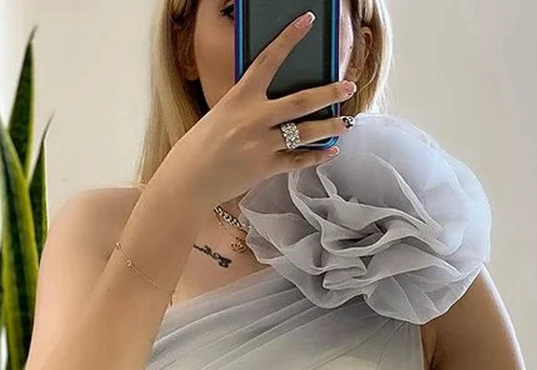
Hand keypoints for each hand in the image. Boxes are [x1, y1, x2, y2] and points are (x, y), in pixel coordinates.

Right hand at [157, 10, 356, 211]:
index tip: (305, 22)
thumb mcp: (220, 115)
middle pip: (301, 101)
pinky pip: (298, 160)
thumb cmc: (201, 147)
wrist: (188, 181)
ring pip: (306, 132)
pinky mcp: (266, 168)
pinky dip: (317, 156)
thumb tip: (274, 105)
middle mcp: (253, 119)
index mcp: (239, 98)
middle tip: (348, 85)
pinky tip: (331, 151)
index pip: (267, 60)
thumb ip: (247, 107)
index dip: (288, 38)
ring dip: (330, 126)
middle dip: (329, 92)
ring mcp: (262, 145)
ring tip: (347, 122)